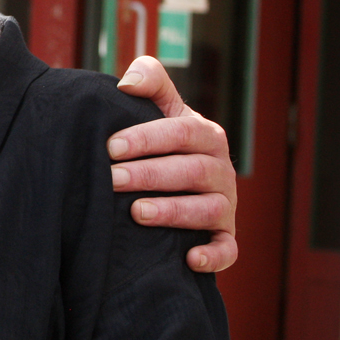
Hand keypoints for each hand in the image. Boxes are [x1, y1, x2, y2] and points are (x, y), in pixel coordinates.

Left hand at [108, 57, 238, 272]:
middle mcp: (220, 170)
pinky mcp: (224, 236)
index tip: (111, 146)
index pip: (181, 132)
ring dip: (172, 212)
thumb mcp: (158, 108)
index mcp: (206, 135)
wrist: (174, 184)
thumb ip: (150, 81)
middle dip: (150, 175)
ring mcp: (225, 205)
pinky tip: (189, 258)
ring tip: (136, 213)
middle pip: (191, 171)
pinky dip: (214, 255)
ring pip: (206, 210)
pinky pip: (228, 249)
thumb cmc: (160, 143)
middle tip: (113, 179)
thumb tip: (128, 82)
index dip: (147, 138)